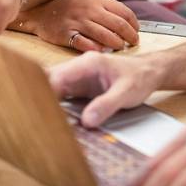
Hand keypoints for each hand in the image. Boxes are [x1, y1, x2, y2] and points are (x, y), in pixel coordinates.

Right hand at [18, 0, 139, 51]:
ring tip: (121, 48)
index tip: (136, 31)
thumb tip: (127, 21)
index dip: (134, 24)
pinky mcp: (66, 34)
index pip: (124, 12)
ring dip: (117, 44)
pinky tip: (102, 52)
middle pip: (118, 25)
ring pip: (105, 35)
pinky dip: (96, 49)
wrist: (39, 10)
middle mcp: (88, 9)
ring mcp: (77, 22)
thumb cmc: (67, 5)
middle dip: (130, 36)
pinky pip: (85, 44)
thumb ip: (104, 6)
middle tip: (133, 42)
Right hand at [48, 51, 162, 126]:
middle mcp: (79, 69)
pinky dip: (56, 106)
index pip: (57, 76)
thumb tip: (87, 121)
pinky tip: (53, 119)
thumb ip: (107, 105)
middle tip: (36, 119)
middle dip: (40, 97)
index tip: (39, 109)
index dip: (44, 92)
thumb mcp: (126, 93)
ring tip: (40, 121)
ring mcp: (78, 78)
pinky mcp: (80, 88)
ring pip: (53, 88)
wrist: (150, 72)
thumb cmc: (140, 78)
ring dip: (46, 102)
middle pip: (50, 81)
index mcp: (87, 64)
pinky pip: (62, 96)